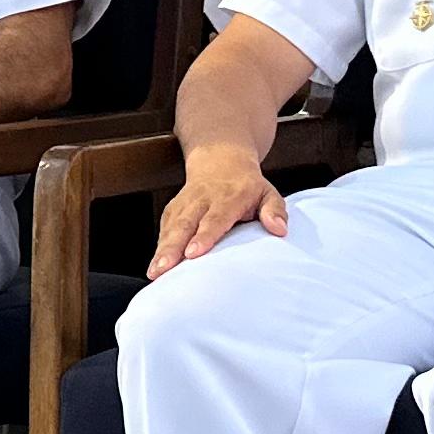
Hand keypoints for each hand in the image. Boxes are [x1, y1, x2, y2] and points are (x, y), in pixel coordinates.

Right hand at [151, 143, 288, 275]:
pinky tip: (156, 265)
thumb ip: (275, 210)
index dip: (203, 236)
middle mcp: (202, 199)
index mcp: (228, 197)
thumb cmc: (248, 187)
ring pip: (170, 226)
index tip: (193, 253)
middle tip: (163, 269)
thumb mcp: (268, 193)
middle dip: (172, 247)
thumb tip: (279, 229)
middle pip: (184, 224)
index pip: (214, 218)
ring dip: (161, 249)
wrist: (221, 160)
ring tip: (154, 272)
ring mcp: (185, 203)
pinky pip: (165, 227)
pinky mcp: (173, 209)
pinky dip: (160, 245)